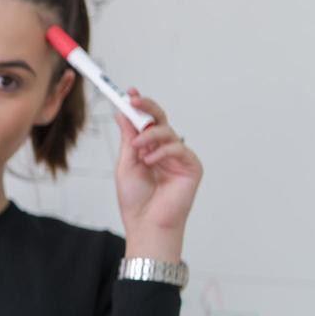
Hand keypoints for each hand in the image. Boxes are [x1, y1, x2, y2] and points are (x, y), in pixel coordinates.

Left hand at [114, 91, 202, 261]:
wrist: (146, 223)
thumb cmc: (135, 199)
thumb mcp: (126, 162)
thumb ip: (128, 138)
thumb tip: (122, 113)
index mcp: (148, 149)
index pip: (146, 122)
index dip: (139, 106)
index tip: (129, 92)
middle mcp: (165, 150)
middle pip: (160, 120)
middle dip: (147, 107)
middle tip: (133, 99)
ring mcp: (179, 157)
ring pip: (168, 131)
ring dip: (150, 135)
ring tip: (137, 148)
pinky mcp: (192, 166)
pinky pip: (178, 147)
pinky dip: (162, 151)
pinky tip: (150, 160)